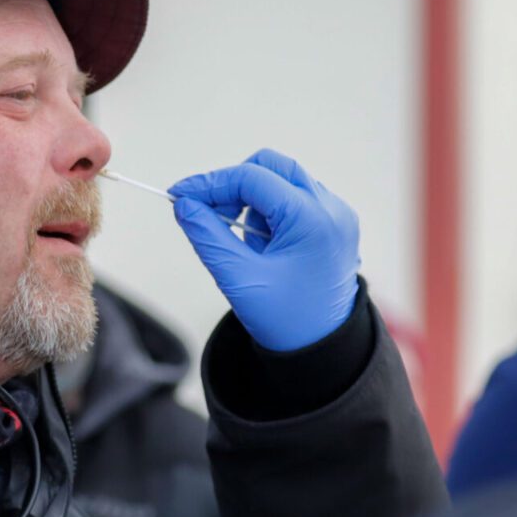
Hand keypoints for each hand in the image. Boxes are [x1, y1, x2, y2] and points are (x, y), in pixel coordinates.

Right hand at [170, 149, 361, 351]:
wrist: (323, 349)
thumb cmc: (284, 320)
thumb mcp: (237, 278)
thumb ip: (207, 235)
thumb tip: (184, 204)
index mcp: (312, 220)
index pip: (251, 178)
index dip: (209, 183)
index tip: (178, 196)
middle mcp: (331, 209)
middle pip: (271, 166)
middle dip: (233, 185)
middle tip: (209, 214)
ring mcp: (338, 214)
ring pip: (283, 180)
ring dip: (252, 199)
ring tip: (243, 241)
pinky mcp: (336, 223)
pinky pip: (296, 198)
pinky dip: (270, 210)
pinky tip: (262, 243)